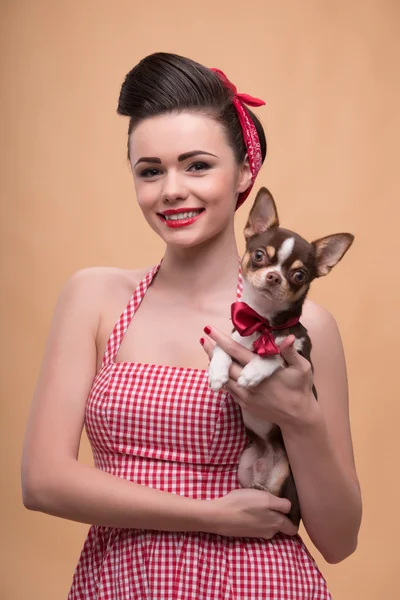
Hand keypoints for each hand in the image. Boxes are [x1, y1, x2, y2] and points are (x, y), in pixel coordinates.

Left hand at [202, 326, 317, 429]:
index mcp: (260, 371)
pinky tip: (220, 371)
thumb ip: (291, 352)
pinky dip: (222, 379)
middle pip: (223, 365)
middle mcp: (248, 383)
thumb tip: (288, 337)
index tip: (208, 329)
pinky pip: (228, 389)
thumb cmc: (300, 389)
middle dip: (212, 352)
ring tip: (209, 352)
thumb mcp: (302, 369)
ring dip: (214, 366)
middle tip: (204, 340)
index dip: (220, 340)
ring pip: (223, 378)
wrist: (297, 417)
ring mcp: (244, 395)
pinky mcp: (244, 404)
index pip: (235, 352)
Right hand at [209, 488, 297, 538]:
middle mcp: (270, 532)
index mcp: (277, 524)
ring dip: (268, 516)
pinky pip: (258, 525)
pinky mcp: (247, 532)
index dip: (292, 516)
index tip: (287, 504)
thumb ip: (282, 505)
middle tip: (273, 501)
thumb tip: (290, 508)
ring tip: (259, 503)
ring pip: (269, 525)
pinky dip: (257, 518)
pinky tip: (249, 509)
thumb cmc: (244, 504)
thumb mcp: (266, 499)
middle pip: (282, 527)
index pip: (293, 527)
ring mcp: (258, 534)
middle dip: (281, 516)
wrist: (219, 515)